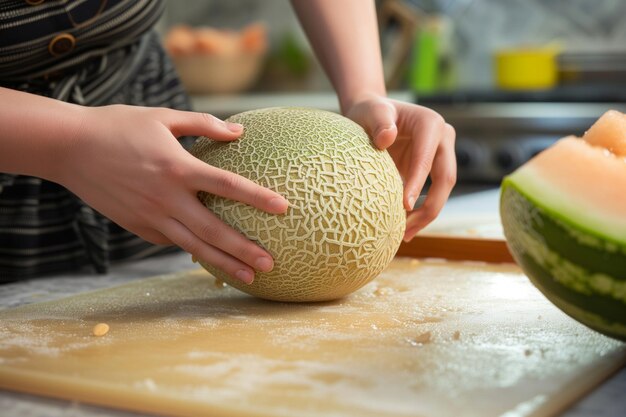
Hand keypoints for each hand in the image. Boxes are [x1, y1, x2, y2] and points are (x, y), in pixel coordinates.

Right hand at [55, 105, 288, 283]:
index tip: (284, 208)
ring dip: (223, 264)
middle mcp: (166, 198)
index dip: (258, 197)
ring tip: (250, 278)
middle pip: (214, 230)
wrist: (69, 148)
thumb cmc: (118, 126)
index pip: (227, 185)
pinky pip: (171, 241)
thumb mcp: (163, 117)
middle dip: (244, 250)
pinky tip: (211, 257)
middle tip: (271, 264)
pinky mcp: (138, 227)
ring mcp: (150, 217)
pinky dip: (193, 250)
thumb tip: (239, 131)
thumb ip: (203, 124)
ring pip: (194, 246)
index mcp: (177, 168)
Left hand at [344, 94, 455, 240]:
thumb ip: (378, 121)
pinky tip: (404, 228)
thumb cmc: (369, 113)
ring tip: (403, 234)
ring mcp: (441, 156)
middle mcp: (443, 139)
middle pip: (446, 179)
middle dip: (428, 208)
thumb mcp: (369, 112)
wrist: (371, 115)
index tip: (404, 206)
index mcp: (431, 124)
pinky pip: (431, 194)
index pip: (427, 159)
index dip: (418, 184)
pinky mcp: (433, 170)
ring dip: (425, 215)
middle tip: (405, 230)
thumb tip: (386, 138)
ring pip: (442, 191)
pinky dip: (419, 212)